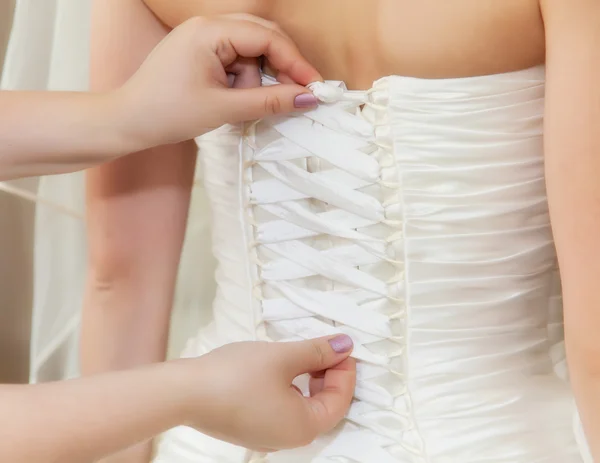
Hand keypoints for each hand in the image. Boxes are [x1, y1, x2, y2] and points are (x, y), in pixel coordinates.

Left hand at [116, 15, 322, 147]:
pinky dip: (242, 81)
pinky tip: (233, 100)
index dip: (295, 62)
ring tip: (241, 105)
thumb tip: (308, 98)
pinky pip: (235, 60)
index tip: (315, 87)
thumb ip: (268, 102)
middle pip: (262, 38)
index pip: (267, 38)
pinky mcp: (200, 52)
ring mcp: (202, 37)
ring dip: (255, 79)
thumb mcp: (223, 109)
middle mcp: (207, 26)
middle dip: (280, 69)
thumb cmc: (166, 113)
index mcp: (209, 31)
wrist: (126, 122)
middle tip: (296, 96)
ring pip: (250, 52)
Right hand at [177, 335, 355, 451]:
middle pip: (323, 407)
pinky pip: (283, 410)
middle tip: (325, 347)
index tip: (343, 346)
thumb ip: (317, 351)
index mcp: (303, 427)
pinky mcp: (250, 429)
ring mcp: (267, 437)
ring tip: (304, 354)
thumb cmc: (235, 376)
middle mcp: (288, 439)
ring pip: (302, 408)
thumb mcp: (283, 356)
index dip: (345, 371)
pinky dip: (291, 389)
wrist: (184, 393)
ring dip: (310, 381)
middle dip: (328, 375)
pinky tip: (281, 369)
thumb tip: (345, 345)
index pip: (340, 400)